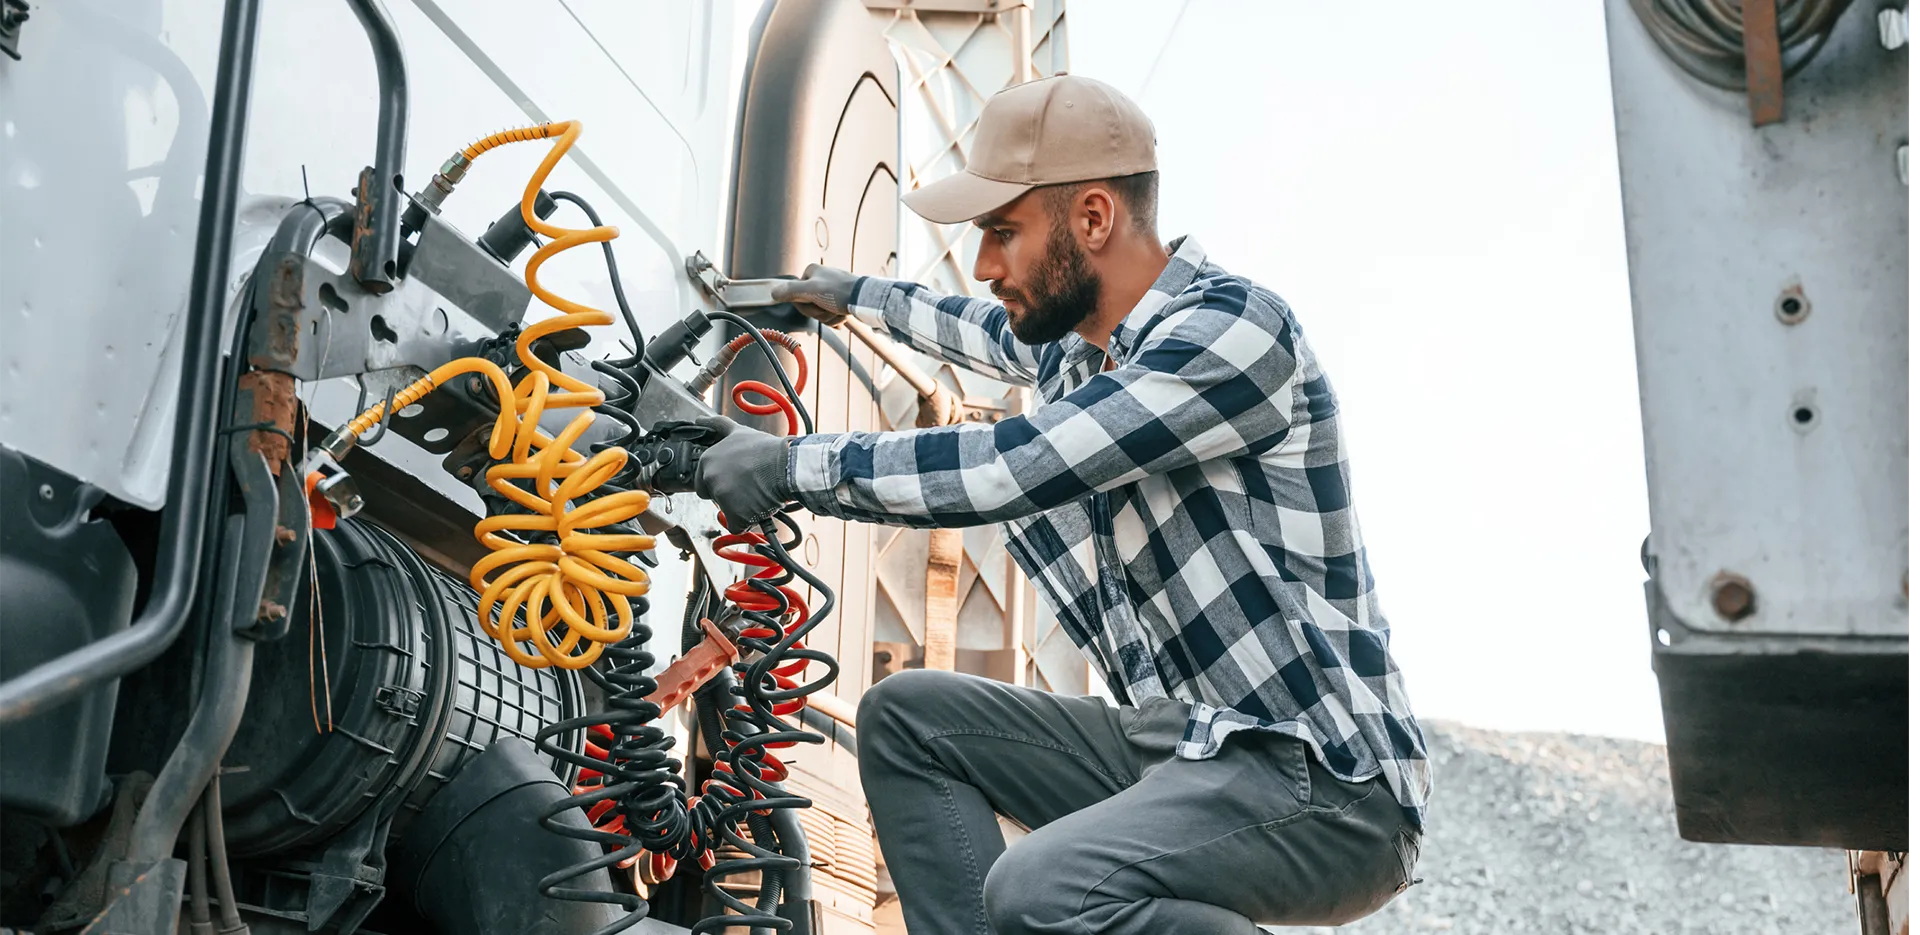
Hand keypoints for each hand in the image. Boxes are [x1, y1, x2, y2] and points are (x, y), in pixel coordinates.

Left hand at [691, 416, 793, 531]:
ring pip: (727, 510)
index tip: (736, 479)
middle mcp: (711, 479)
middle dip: (728, 495)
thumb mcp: (738, 431)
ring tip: (756, 493)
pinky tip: (758, 506)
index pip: (704, 481)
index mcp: (707, 460)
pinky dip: (747, 520)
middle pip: (714, 496)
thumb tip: (701, 419)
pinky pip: (737, 525)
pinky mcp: (735, 515)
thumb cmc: (766, 450)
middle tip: (747, 486)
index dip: (722, 482)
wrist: (786, 466)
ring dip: (740, 506)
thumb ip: (716, 425)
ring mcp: (722, 498)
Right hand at [769, 264, 857, 326]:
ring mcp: (831, 289)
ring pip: (820, 312)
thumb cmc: (839, 292)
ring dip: (829, 317)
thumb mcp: (811, 291)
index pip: (796, 295)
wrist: (865, 300)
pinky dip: (836, 318)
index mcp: (811, 272)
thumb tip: (773, 292)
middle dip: (819, 312)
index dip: (805, 305)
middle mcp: (821, 279)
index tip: (815, 303)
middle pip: (808, 305)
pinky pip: (831, 314)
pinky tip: (843, 315)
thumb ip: (790, 291)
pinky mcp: (840, 299)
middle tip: (829, 307)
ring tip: (839, 310)